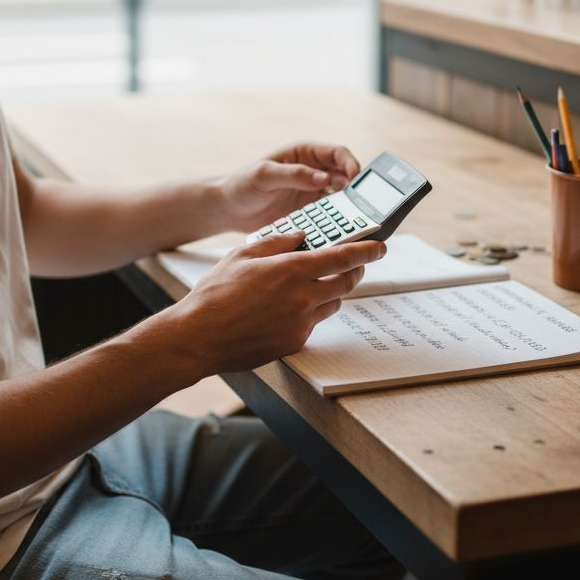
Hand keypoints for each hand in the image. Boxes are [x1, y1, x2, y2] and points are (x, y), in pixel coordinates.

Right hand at [162, 232, 386, 373]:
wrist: (198, 337)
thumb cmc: (214, 295)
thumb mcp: (242, 255)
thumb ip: (276, 242)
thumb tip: (300, 237)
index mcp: (292, 269)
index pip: (343, 258)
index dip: (366, 250)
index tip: (380, 246)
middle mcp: (303, 297)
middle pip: (346, 282)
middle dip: (355, 272)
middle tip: (353, 265)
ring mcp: (301, 323)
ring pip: (332, 304)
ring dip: (330, 293)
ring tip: (312, 286)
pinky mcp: (295, 342)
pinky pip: (312, 323)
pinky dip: (307, 313)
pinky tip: (284, 310)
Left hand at [218, 143, 360, 231]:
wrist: (229, 209)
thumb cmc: (242, 183)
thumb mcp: (264, 175)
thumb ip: (294, 174)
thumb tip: (323, 178)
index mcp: (305, 153)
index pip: (337, 154)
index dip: (350, 163)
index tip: (355, 179)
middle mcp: (314, 171)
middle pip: (345, 176)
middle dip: (355, 188)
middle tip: (361, 204)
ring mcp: (313, 192)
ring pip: (342, 197)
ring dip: (349, 207)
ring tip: (354, 219)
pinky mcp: (310, 212)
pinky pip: (331, 215)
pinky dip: (337, 221)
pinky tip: (339, 230)